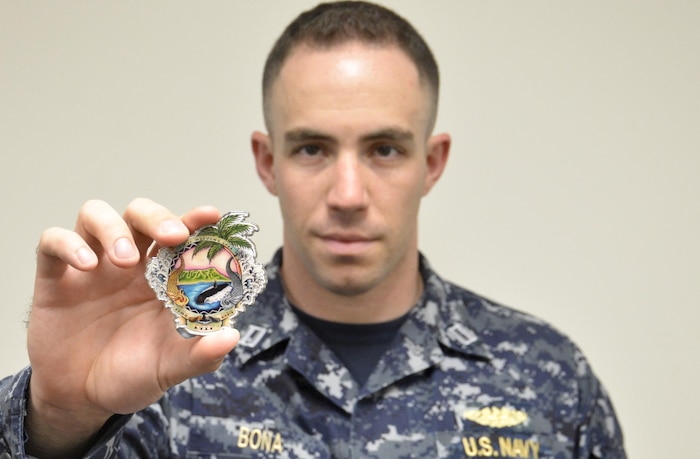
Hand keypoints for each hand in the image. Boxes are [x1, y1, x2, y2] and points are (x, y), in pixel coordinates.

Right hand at [25, 198, 239, 456]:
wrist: (82, 400)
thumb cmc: (133, 374)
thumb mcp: (171, 368)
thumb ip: (201, 354)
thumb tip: (232, 337)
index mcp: (162, 276)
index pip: (180, 234)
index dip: (194, 220)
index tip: (211, 214)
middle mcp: (129, 262)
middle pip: (140, 214)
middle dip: (157, 216)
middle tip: (171, 235)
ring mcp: (92, 267)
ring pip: (96, 214)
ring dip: (113, 228)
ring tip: (125, 259)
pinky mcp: (56, 278)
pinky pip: (53, 242)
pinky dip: (68, 244)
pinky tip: (86, 264)